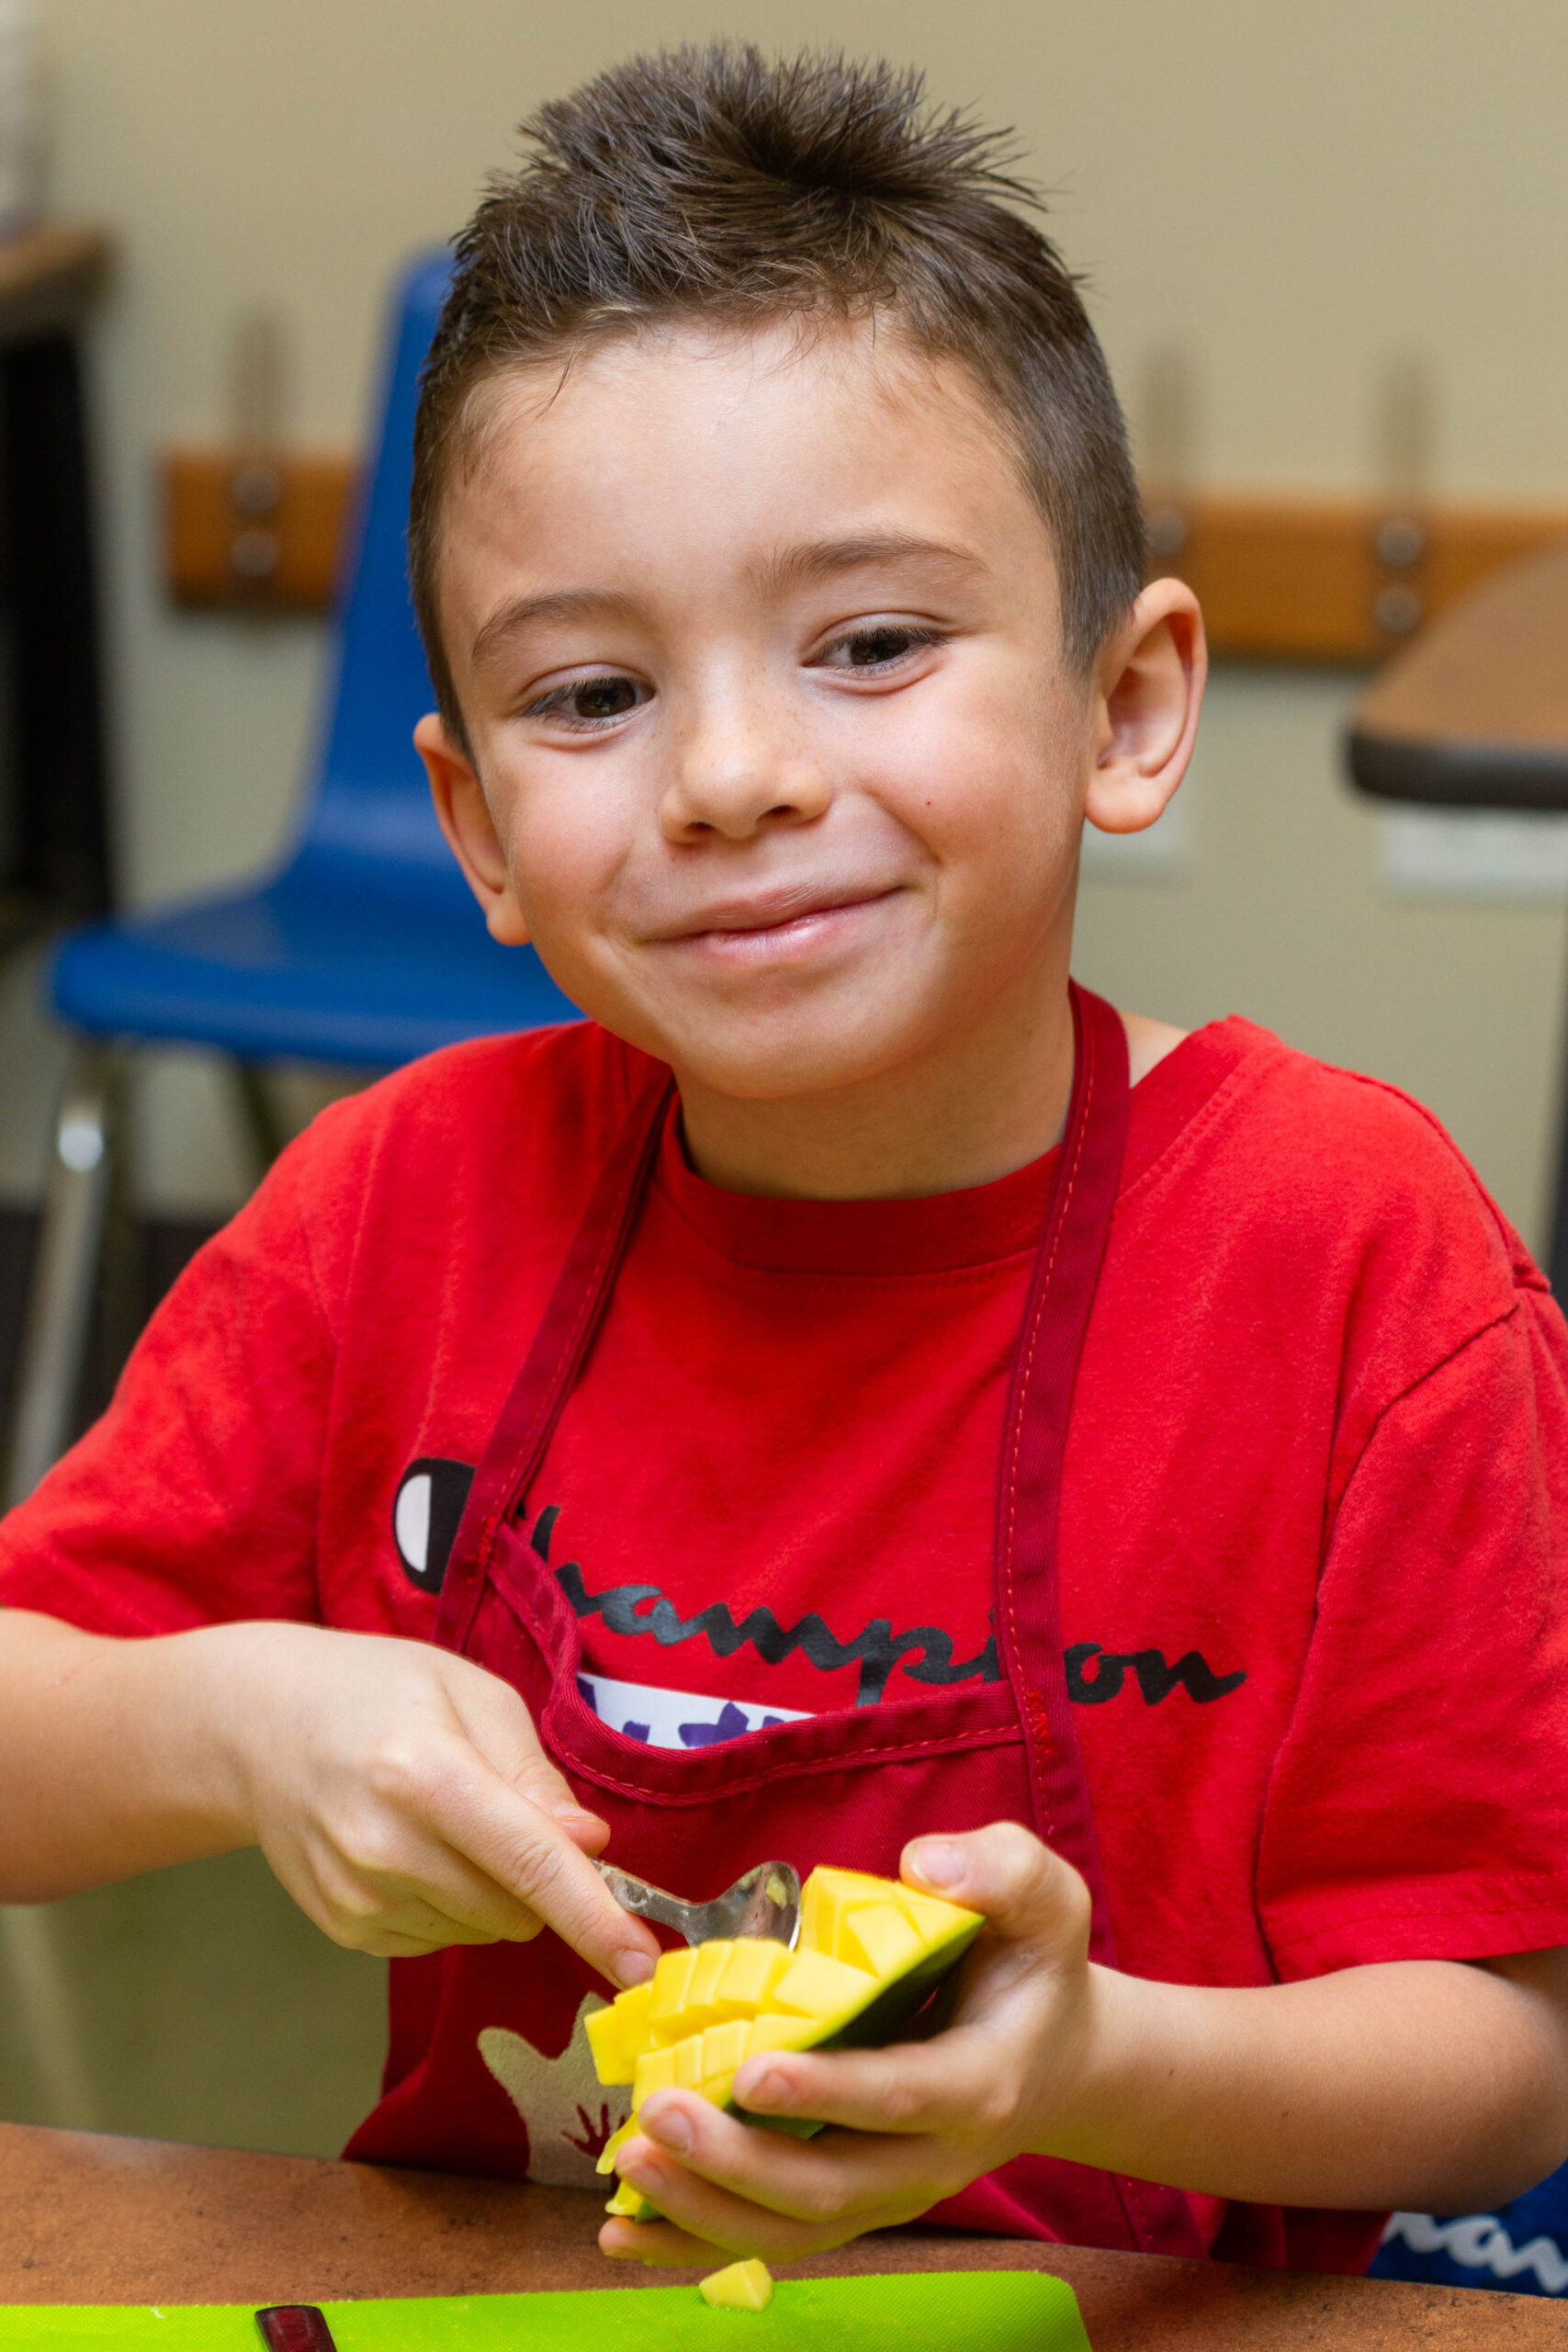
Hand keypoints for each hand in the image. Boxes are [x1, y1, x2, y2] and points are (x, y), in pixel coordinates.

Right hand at [204, 1621, 659, 1981]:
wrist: (261, 1725)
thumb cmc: (380, 1692)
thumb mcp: (473, 1695)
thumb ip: (535, 1775)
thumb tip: (590, 1844)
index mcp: (425, 1775)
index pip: (529, 1863)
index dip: (594, 1918)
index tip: (642, 1966)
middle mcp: (385, 1849)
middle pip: (516, 1908)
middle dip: (541, 1877)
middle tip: (504, 1809)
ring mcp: (358, 1898)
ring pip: (484, 1930)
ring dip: (494, 1889)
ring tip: (442, 1817)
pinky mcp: (346, 1929)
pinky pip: (442, 1938)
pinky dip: (452, 1902)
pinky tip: (414, 1847)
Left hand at [599, 1820, 1096, 2264]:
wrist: (1052, 2055)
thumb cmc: (1030, 1961)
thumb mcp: (1043, 1896)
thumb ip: (998, 1869)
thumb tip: (923, 1867)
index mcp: (981, 2082)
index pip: (900, 2098)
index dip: (828, 2093)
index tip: (751, 2072)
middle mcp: (934, 2158)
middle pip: (832, 2186)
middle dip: (738, 2159)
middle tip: (659, 2111)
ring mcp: (889, 2192)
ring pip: (794, 2229)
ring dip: (704, 2207)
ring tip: (629, 2161)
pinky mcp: (851, 2203)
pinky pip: (771, 2239)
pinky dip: (694, 2240)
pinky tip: (622, 2232)